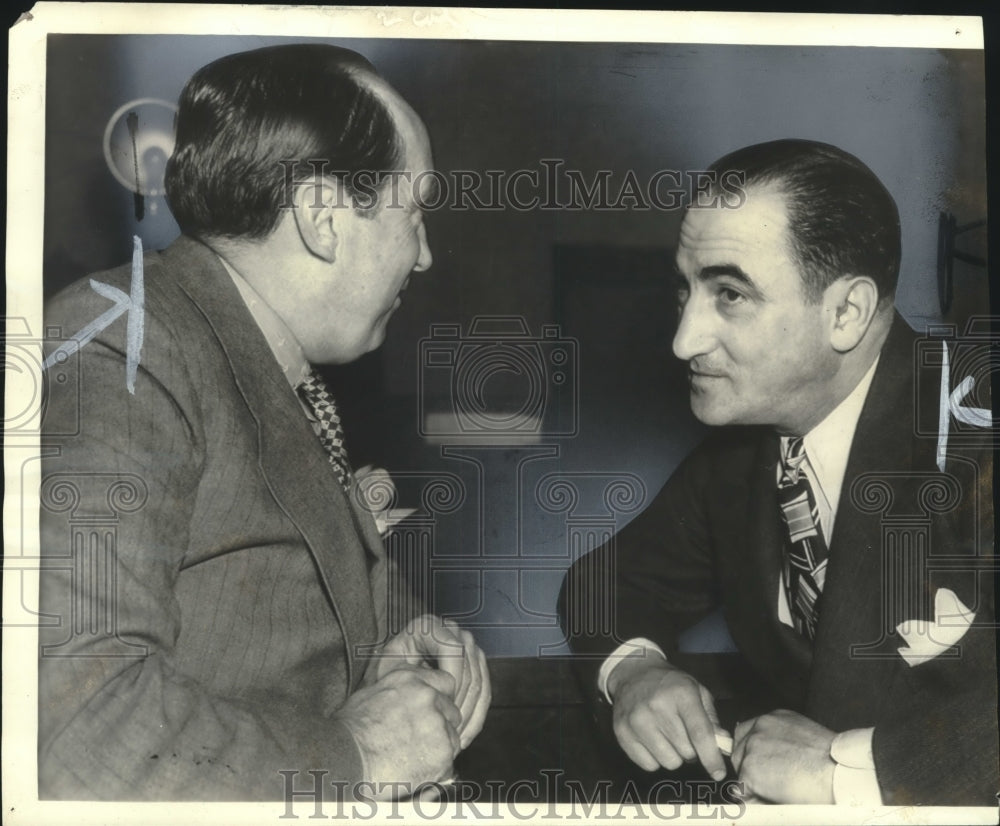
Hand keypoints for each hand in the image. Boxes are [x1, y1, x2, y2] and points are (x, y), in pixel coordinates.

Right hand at [335, 665, 460, 796]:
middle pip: (451, 708)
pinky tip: (418, 766)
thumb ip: (398, 690)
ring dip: (441, 744)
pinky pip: (450, 755)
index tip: (430, 713)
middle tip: (424, 738)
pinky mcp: (442, 748)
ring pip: (453, 733)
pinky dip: (439, 763)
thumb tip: (407, 696)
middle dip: (442, 723)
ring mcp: (436, 721)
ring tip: (416, 755)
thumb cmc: (350, 731)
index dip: (439, 700)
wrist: (347, 759)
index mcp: (409, 678)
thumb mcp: (371, 694)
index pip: (445, 682)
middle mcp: (427, 695)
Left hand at [368, 614, 490, 748]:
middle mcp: (450, 631)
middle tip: (447, 728)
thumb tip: (444, 686)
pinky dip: (475, 718)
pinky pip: (484, 692)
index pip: (455, 649)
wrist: (386, 691)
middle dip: (461, 701)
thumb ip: (412, 675)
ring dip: (469, 714)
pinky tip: (462, 738)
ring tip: (453, 739)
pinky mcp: (474, 668)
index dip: (452, 679)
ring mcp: (466, 648)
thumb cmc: (382, 683)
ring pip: (480, 681)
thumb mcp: (389, 676)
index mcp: (427, 627)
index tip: (441, 703)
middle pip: (471, 666)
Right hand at [608, 655, 726, 780]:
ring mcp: (637, 720)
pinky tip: (652, 740)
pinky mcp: (622, 732)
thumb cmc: (670, 684)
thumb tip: (722, 745)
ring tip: (668, 737)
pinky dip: (655, 758)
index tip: (718, 773)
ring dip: (673, 755)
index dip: (711, 757)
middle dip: (692, 751)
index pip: (699, 733)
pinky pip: (648, 765)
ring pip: (668, 762)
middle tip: (685, 736)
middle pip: (686, 752)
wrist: (633, 673)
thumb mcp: (696, 691)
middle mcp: (657, 707)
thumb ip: (711, 719)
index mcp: (681, 694)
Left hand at [731, 710, 835, 802]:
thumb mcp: (805, 739)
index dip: (753, 753)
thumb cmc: (833, 761)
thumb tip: (774, 760)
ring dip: (754, 784)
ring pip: (741, 770)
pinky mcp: (750, 770)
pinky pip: (743, 791)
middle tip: (772, 783)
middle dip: (751, 769)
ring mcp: (752, 747)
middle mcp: (760, 727)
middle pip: (739, 751)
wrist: (839, 773)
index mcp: (774, 718)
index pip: (747, 733)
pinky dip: (756, 799)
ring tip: (779, 791)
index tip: (762, 766)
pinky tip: (775, 799)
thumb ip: (783, 742)